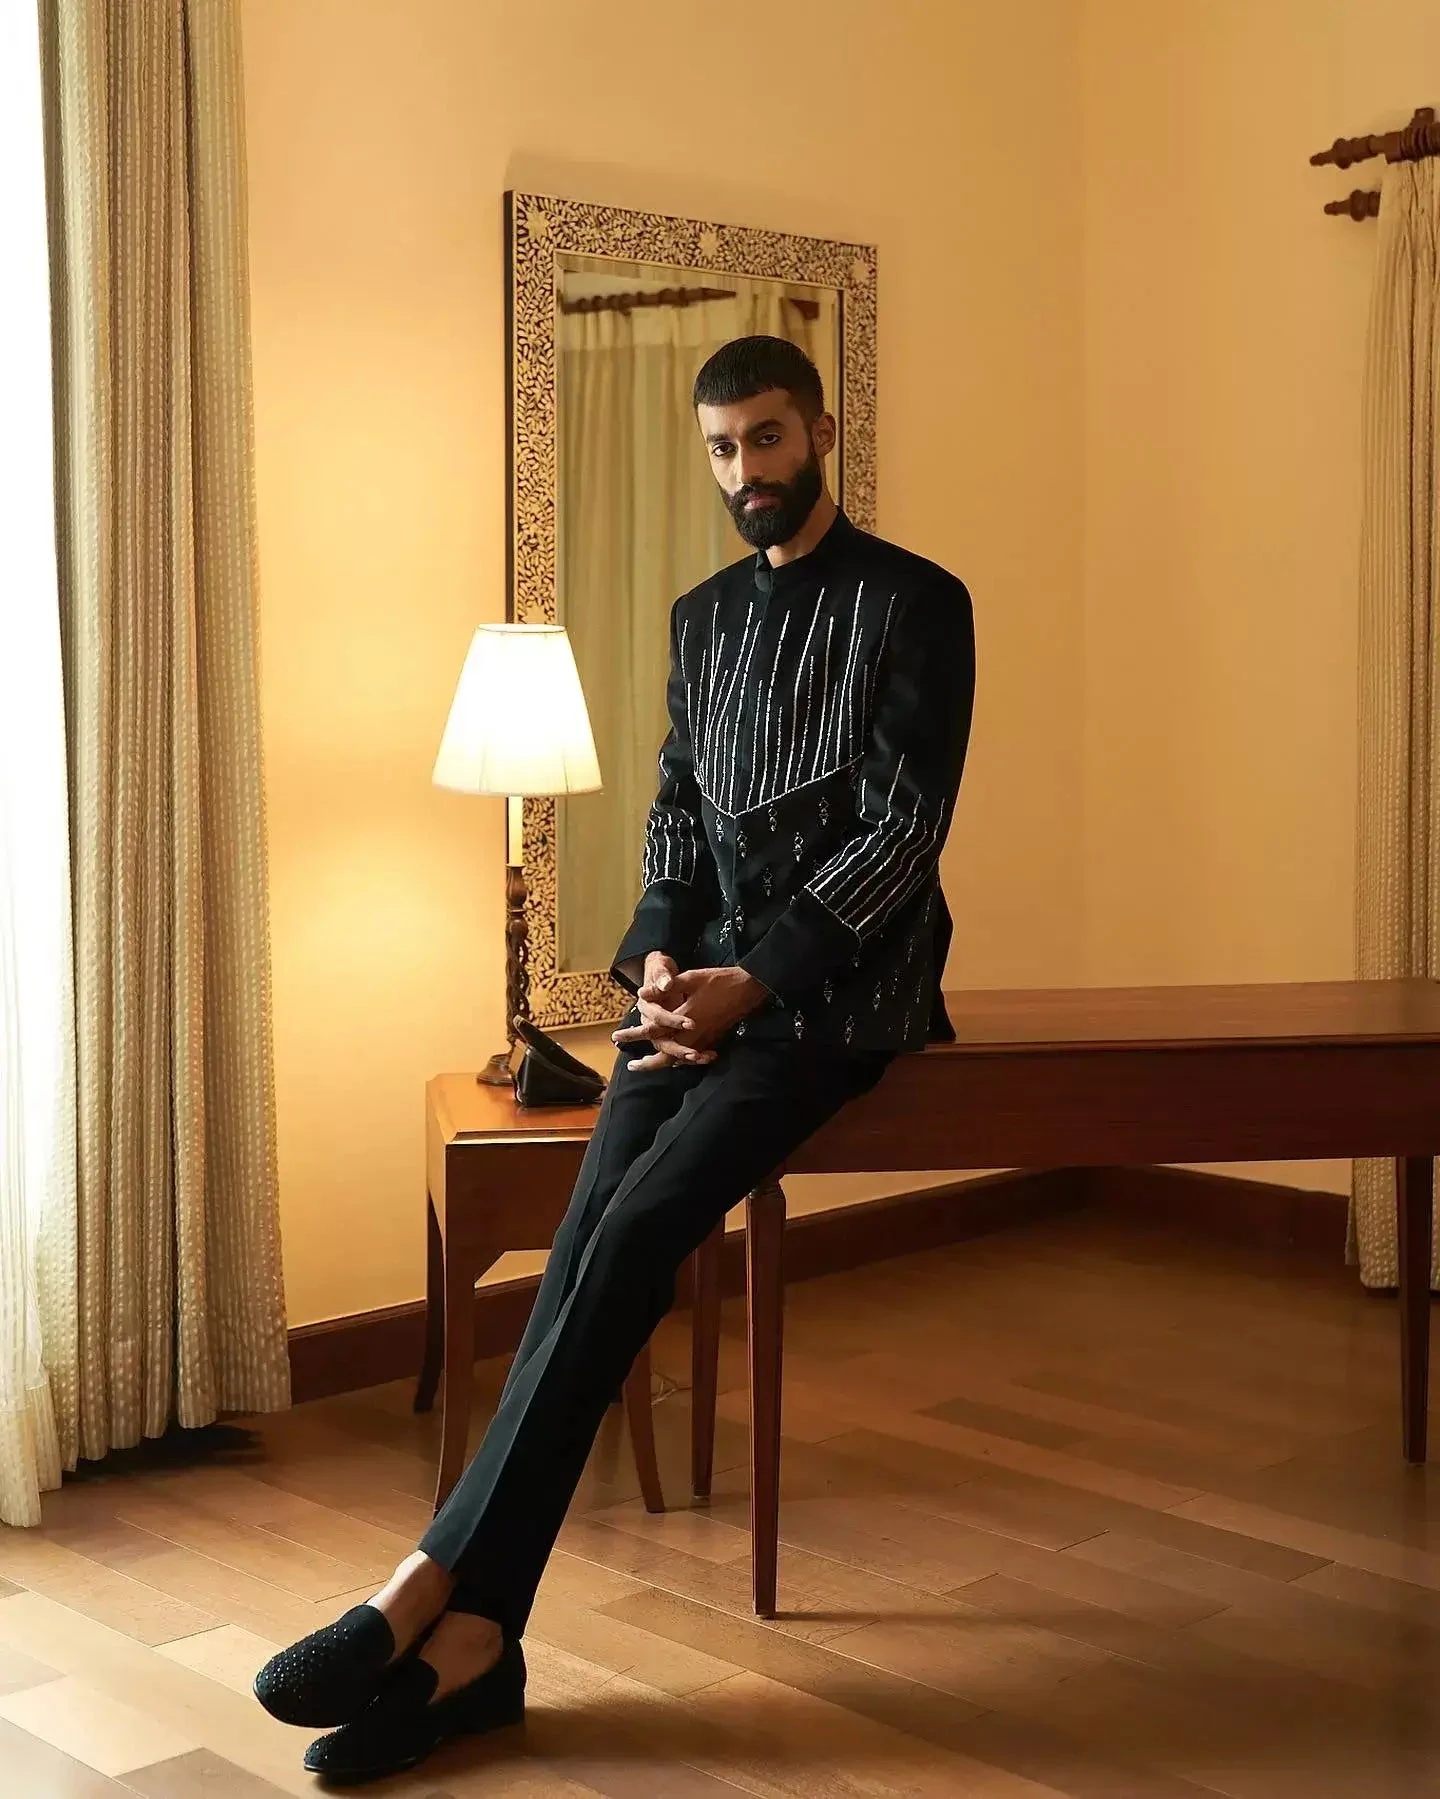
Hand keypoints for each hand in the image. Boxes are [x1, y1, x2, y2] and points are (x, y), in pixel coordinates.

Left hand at [613, 964, 768, 1070]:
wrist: (748, 989)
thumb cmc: (718, 980)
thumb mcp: (690, 978)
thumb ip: (666, 986)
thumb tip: (641, 993)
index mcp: (684, 1017)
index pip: (654, 1031)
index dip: (634, 1035)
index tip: (617, 1037)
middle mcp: (694, 1033)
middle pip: (666, 1055)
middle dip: (648, 1063)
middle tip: (631, 1067)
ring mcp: (705, 1038)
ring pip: (681, 1059)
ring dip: (664, 1063)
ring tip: (649, 1066)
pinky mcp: (713, 1039)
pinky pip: (694, 1055)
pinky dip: (682, 1060)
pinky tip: (676, 1061)